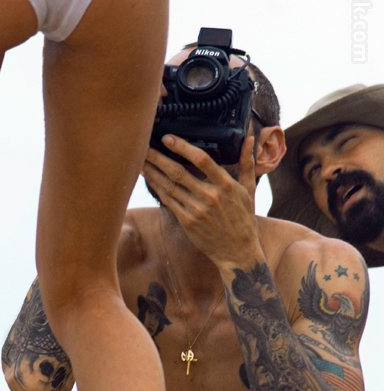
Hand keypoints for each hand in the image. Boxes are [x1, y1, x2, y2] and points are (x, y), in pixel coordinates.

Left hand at [143, 134, 263, 268]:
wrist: (238, 252)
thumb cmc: (244, 219)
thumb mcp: (249, 190)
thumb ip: (247, 163)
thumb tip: (248, 139)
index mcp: (226, 185)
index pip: (202, 160)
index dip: (182, 147)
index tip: (168, 138)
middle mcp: (210, 196)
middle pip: (178, 172)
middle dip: (158, 158)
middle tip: (144, 145)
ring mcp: (197, 210)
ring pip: (169, 186)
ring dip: (152, 172)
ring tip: (140, 159)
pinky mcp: (187, 221)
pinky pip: (168, 201)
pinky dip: (157, 188)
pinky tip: (149, 178)